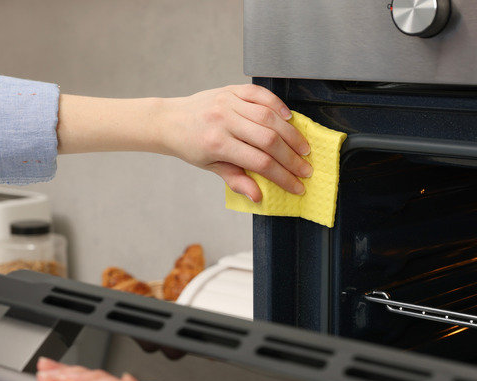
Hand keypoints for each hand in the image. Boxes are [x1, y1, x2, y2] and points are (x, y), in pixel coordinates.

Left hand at [57, 84, 312, 202]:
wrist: (171, 120)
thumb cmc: (191, 146)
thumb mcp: (210, 167)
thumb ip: (236, 180)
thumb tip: (258, 196)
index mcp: (217, 144)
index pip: (259, 163)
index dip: (283, 176)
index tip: (297, 186)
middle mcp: (223, 120)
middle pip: (269, 139)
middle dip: (292, 157)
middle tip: (306, 169)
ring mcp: (228, 101)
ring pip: (269, 116)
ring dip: (291, 133)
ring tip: (303, 147)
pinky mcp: (231, 89)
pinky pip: (260, 94)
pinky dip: (277, 104)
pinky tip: (289, 118)